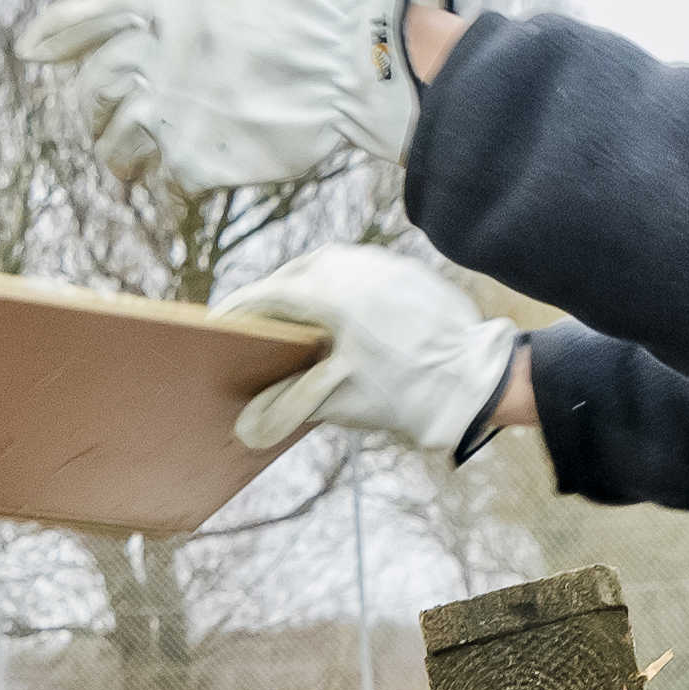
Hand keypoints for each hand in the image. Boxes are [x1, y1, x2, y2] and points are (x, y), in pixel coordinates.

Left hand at [21, 0, 410, 197]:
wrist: (367, 63)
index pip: (82, 20)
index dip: (54, 35)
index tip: (30, 50)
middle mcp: (153, 55)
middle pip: (90, 93)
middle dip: (96, 108)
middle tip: (112, 119)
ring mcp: (169, 113)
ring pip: (114, 148)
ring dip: (125, 156)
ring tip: (145, 160)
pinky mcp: (194, 164)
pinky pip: (161, 183)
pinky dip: (173, 183)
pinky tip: (197, 174)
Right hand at [216, 241, 516, 458]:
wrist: (472, 376)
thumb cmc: (401, 390)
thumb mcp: (336, 400)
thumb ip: (285, 407)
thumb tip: (245, 428)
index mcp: (324, 289)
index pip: (263, 296)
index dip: (236, 313)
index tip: (216, 327)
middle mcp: (347, 264)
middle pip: (291, 277)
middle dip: (270, 302)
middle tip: (253, 326)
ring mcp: (377, 261)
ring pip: (324, 270)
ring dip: (305, 293)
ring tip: (294, 321)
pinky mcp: (401, 268)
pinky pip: (355, 273)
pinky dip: (338, 292)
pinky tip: (339, 318)